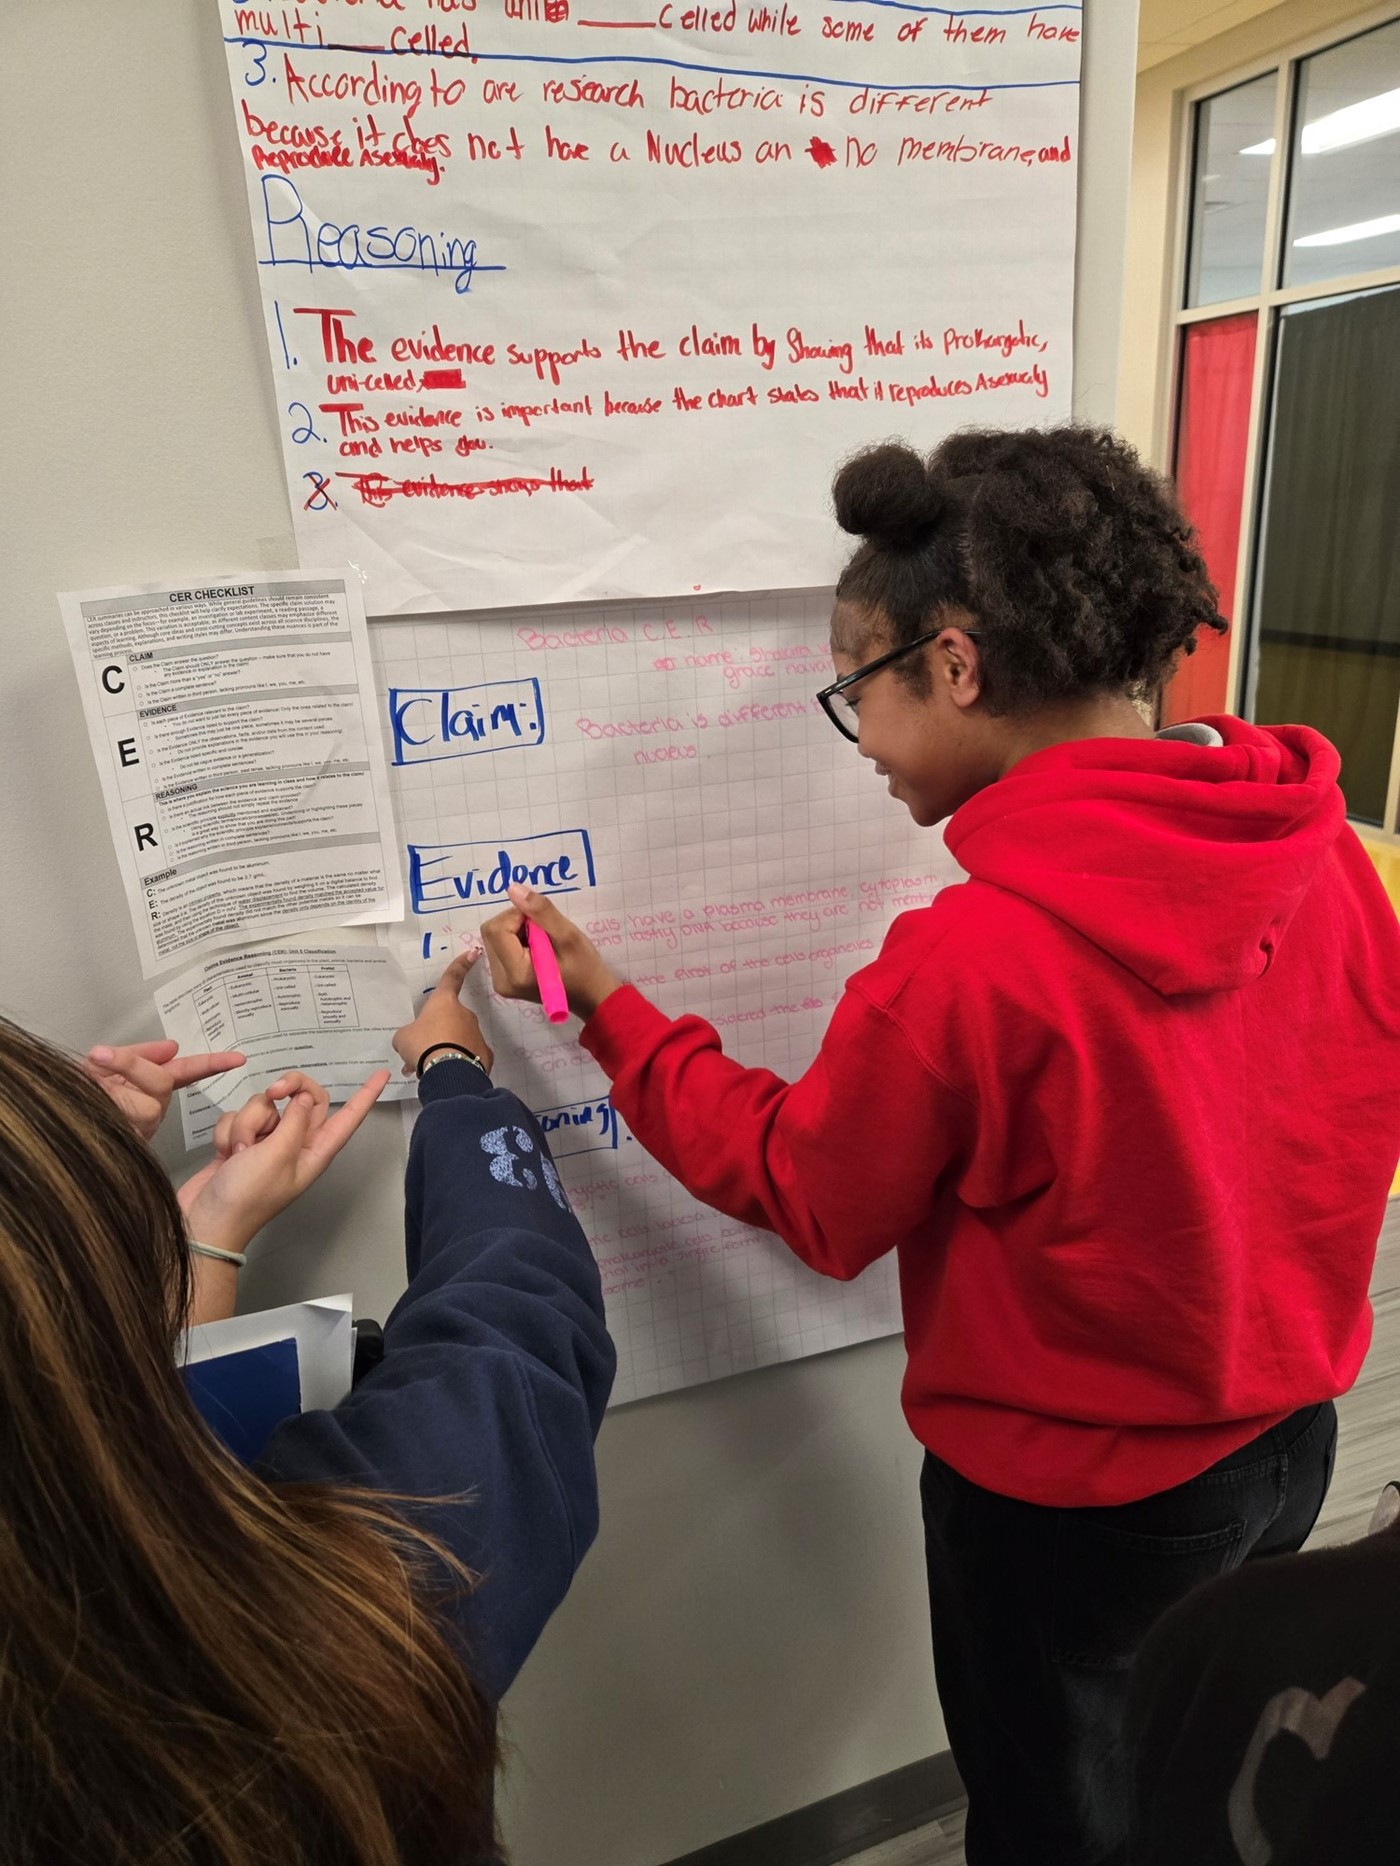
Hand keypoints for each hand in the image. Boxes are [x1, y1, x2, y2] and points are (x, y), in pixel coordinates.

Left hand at [83, 1039, 245, 1141]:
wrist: (50, 1132)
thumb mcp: (101, 1067)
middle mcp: (149, 1109)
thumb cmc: (73, 1101)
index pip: (187, 1072)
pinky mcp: (127, 1143)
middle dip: (132, 1065)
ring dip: (110, 1085)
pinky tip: (88, 1092)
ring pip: (144, 1103)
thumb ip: (137, 1055)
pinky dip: (104, 1100)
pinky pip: (126, 1118)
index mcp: (149, 1090)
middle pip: (161, 1081)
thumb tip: (172, 1047)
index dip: (212, 1064)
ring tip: (84, 1078)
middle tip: (98, 1055)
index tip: (237, 1058)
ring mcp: (139, 1129)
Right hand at [177, 1069, 389, 1256]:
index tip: (382, 1075)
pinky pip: (240, 1116)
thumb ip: (295, 1121)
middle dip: (286, 1090)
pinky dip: (230, 1131)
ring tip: (240, 1152)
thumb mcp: (278, 1156)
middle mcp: (295, 1143)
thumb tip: (305, 1097)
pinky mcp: (242, 1141)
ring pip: (264, 1106)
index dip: (365, 1096)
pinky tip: (225, 1153)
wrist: (206, 1223)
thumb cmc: (247, 1197)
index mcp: (315, 1151)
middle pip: (302, 1098)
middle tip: (274, 1092)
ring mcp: (267, 1142)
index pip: (347, 1118)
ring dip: (248, 1123)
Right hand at [392, 949, 493, 1076]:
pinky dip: (458, 1065)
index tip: (475, 952)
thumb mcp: (403, 1038)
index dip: (461, 964)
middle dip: (436, 1035)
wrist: (447, 1071)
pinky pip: (468, 1057)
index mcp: (444, 1003)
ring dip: (443, 1052)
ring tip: (428, 1069)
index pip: (452, 978)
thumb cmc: (423, 1045)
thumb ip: (409, 1035)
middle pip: (449, 1020)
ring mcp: (476, 1034)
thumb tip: (413, 1041)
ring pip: (457, 1041)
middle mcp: (464, 1014)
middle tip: (421, 1053)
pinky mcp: (484, 1054)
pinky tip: (446, 1076)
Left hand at [481, 885, 622, 1021]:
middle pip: (492, 932)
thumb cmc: (585, 968)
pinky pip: (500, 947)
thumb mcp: (569, 935)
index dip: (518, 916)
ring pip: (494, 937)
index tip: (542, 922)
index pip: (498, 929)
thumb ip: (541, 911)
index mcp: (516, 973)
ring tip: (542, 941)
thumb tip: (513, 889)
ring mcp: (501, 982)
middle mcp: (501, 980)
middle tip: (543, 931)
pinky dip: (516, 940)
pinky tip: (536, 948)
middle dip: (515, 922)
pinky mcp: (503, 980)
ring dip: (516, 930)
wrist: (591, 997)